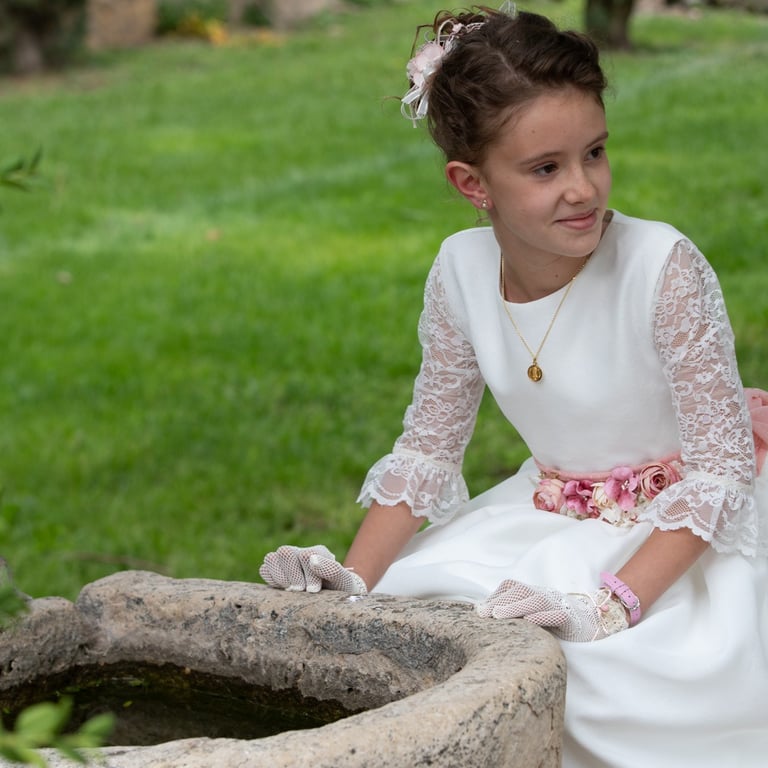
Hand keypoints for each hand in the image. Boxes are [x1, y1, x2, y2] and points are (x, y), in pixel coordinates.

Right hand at [259, 545, 367, 594]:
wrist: (335, 600)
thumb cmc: (341, 590)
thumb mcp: (343, 580)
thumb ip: (332, 569)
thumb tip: (312, 559)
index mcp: (318, 552)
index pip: (306, 555)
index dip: (308, 574)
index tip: (314, 590)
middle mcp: (300, 553)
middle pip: (285, 552)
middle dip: (292, 575)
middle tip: (302, 590)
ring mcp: (287, 562)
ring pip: (271, 558)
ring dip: (280, 577)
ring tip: (292, 590)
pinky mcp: (277, 572)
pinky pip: (264, 569)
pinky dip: (272, 579)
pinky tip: (284, 589)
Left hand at [475, 578, 626, 641]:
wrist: (598, 628)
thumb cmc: (562, 627)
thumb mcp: (537, 619)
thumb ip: (519, 615)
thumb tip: (489, 617)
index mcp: (536, 594)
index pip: (512, 587)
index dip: (495, 595)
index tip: (479, 609)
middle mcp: (546, 595)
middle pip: (520, 590)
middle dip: (499, 601)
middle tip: (482, 614)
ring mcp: (560, 605)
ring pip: (535, 600)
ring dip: (514, 607)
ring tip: (497, 616)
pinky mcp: (572, 620)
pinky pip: (556, 614)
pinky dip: (541, 617)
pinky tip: (527, 621)